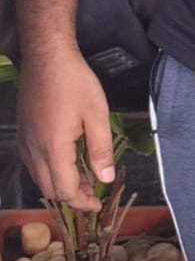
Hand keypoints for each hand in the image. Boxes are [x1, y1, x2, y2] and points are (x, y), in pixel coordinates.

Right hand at [16, 49, 114, 211]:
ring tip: (85, 174)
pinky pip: (33, 163)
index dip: (83, 202)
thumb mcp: (97, 114)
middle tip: (94, 190)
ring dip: (61, 183)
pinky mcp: (23, 132)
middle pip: (50, 189)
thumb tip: (106, 179)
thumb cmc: (75, 82)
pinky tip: (66, 159)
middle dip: (73, 195)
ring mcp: (25, 141)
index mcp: (54, 148)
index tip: (98, 203)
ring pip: (40, 177)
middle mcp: (34, 150)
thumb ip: (101, 150)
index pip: (65, 191)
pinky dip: (50, 170)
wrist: (46, 57)